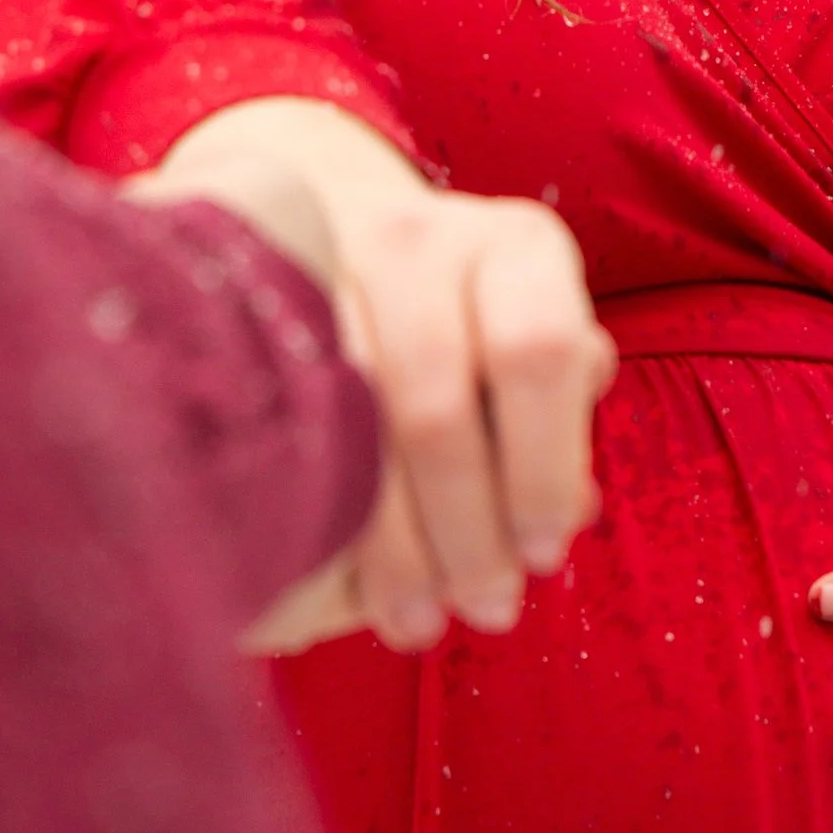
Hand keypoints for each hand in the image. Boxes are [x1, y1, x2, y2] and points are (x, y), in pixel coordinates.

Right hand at [131, 98, 615, 657]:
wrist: (335, 213)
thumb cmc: (466, 309)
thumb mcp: (536, 334)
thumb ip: (559, 412)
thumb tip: (574, 510)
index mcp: (515, 249)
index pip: (539, 354)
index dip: (543, 468)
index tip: (542, 552)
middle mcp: (418, 243)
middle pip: (438, 410)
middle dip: (465, 534)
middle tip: (486, 607)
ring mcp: (326, 269)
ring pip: (353, 431)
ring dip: (394, 550)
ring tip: (420, 619)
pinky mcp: (257, 310)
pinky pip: (285, 430)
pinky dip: (325, 521)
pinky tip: (346, 579)